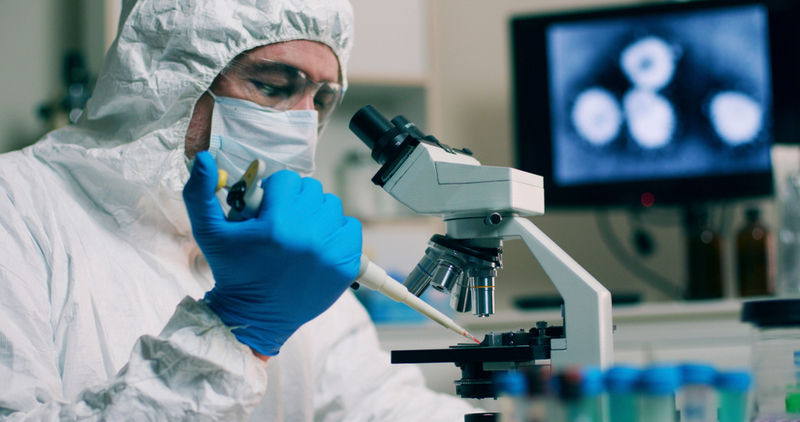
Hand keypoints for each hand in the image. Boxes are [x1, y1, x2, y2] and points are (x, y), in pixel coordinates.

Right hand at [183, 151, 361, 355]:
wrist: (255, 317)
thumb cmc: (233, 272)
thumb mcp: (209, 233)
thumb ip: (200, 193)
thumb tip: (204, 158)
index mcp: (277, 224)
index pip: (288, 180)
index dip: (276, 193)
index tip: (268, 210)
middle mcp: (308, 236)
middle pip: (312, 191)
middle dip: (296, 202)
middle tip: (282, 223)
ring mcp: (331, 252)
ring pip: (333, 206)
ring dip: (317, 216)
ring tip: (299, 235)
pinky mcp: (346, 266)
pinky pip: (351, 228)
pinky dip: (337, 233)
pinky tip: (318, 246)